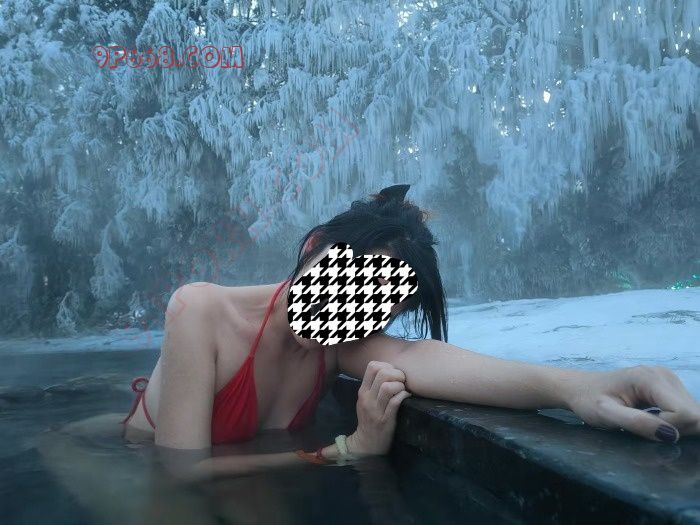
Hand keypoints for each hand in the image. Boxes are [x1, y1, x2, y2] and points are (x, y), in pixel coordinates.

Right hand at [346, 361, 411, 456]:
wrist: (367, 443)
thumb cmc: (369, 418)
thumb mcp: (366, 400)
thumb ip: (373, 385)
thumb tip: (389, 370)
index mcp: (363, 391)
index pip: (372, 366)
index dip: (386, 365)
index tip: (393, 373)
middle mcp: (367, 398)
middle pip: (382, 374)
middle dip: (397, 374)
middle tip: (402, 381)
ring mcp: (376, 410)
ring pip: (388, 387)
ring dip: (400, 385)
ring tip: (403, 390)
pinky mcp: (385, 420)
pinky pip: (396, 402)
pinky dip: (403, 396)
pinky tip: (406, 397)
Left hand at [565, 365, 699, 442]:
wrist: (580, 387)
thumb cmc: (588, 400)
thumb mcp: (605, 414)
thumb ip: (636, 423)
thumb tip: (670, 435)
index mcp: (650, 379)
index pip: (685, 413)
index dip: (669, 428)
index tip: (644, 427)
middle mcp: (665, 375)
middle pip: (693, 413)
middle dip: (675, 428)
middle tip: (645, 426)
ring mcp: (669, 378)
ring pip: (693, 413)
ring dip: (675, 425)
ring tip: (647, 421)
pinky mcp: (670, 385)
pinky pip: (686, 410)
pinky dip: (675, 421)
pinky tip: (654, 418)